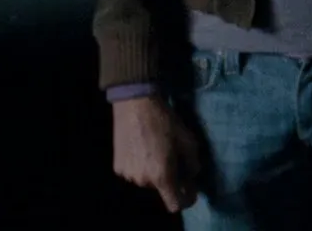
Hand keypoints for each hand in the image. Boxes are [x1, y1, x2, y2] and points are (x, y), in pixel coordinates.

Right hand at [111, 95, 203, 212]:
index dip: (186, 199)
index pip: (175, 205)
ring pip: (148, 181)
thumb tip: (192, 175)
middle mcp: (142, 181)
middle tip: (175, 158)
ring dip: (155, 172)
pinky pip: (135, 173)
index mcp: (162, 176)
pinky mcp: (117, 167)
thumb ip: (193, 164)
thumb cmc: (165, 122)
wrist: (135, 106)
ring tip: (158, 149)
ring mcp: (127, 175)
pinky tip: (143, 147)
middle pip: (162, 189)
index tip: (191, 188)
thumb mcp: (189, 142)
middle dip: (171, 178)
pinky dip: (141, 166)